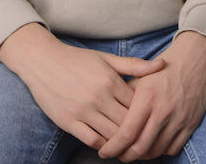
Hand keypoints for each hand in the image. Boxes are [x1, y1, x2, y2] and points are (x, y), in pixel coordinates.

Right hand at [0, 24, 164, 148]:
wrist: (43, 62)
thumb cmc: (77, 60)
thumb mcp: (107, 59)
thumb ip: (134, 65)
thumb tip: (162, 65)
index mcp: (110, 81)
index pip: (137, 104)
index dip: (147, 113)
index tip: (152, 118)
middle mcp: (98, 97)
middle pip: (127, 122)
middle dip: (138, 131)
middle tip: (146, 137)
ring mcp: (82, 111)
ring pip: (112, 135)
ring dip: (122, 142)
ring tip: (131, 145)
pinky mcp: (68, 122)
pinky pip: (92, 140)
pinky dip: (103, 146)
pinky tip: (109, 145)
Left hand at [97, 31, 205, 160]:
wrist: (196, 57)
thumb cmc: (166, 66)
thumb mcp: (142, 76)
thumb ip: (126, 97)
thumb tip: (112, 116)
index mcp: (146, 98)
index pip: (126, 133)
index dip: (113, 147)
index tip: (104, 151)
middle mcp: (163, 111)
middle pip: (140, 148)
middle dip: (125, 156)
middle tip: (118, 154)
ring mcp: (179, 119)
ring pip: (156, 151)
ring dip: (142, 155)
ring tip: (134, 150)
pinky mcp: (191, 123)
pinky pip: (173, 149)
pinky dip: (161, 151)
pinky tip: (154, 143)